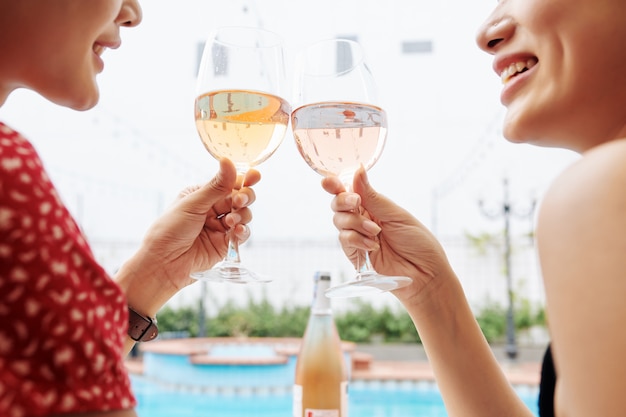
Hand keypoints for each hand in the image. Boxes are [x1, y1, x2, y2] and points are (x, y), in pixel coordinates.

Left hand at [115, 158, 259, 315]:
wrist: (163, 264)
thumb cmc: (169, 230)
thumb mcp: (193, 204)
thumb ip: (216, 186)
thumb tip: (228, 161)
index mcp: (201, 195)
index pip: (227, 183)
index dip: (243, 179)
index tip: (254, 176)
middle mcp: (212, 209)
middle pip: (239, 198)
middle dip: (244, 198)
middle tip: (239, 202)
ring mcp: (219, 227)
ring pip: (243, 215)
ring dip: (241, 216)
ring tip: (230, 222)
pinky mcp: (225, 244)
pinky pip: (241, 234)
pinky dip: (242, 231)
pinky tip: (236, 231)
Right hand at [321, 166, 450, 300]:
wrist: (424, 272)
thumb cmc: (417, 242)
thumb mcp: (396, 214)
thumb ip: (372, 196)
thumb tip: (358, 170)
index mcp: (373, 205)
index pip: (349, 191)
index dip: (335, 185)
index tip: (329, 182)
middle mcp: (362, 218)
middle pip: (338, 204)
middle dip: (344, 201)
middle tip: (357, 202)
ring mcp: (358, 236)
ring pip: (339, 221)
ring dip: (356, 223)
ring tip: (376, 232)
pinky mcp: (355, 254)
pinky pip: (344, 240)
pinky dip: (356, 239)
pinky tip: (372, 245)